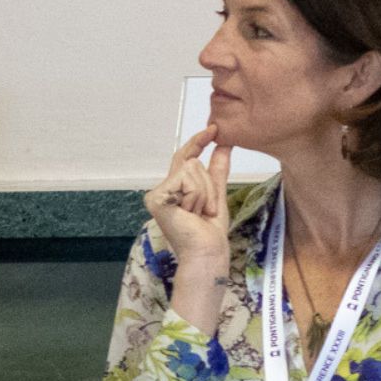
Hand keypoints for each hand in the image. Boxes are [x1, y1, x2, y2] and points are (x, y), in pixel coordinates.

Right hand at [146, 126, 237, 334]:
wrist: (206, 251)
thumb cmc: (210, 231)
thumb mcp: (217, 194)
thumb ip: (218, 169)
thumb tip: (224, 145)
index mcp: (174, 188)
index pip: (186, 157)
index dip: (198, 142)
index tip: (213, 128)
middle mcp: (162, 189)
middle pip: (192, 163)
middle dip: (208, 184)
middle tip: (204, 210)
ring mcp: (157, 194)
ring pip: (191, 170)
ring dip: (204, 193)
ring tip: (198, 214)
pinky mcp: (156, 198)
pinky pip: (186, 180)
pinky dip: (196, 196)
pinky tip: (190, 214)